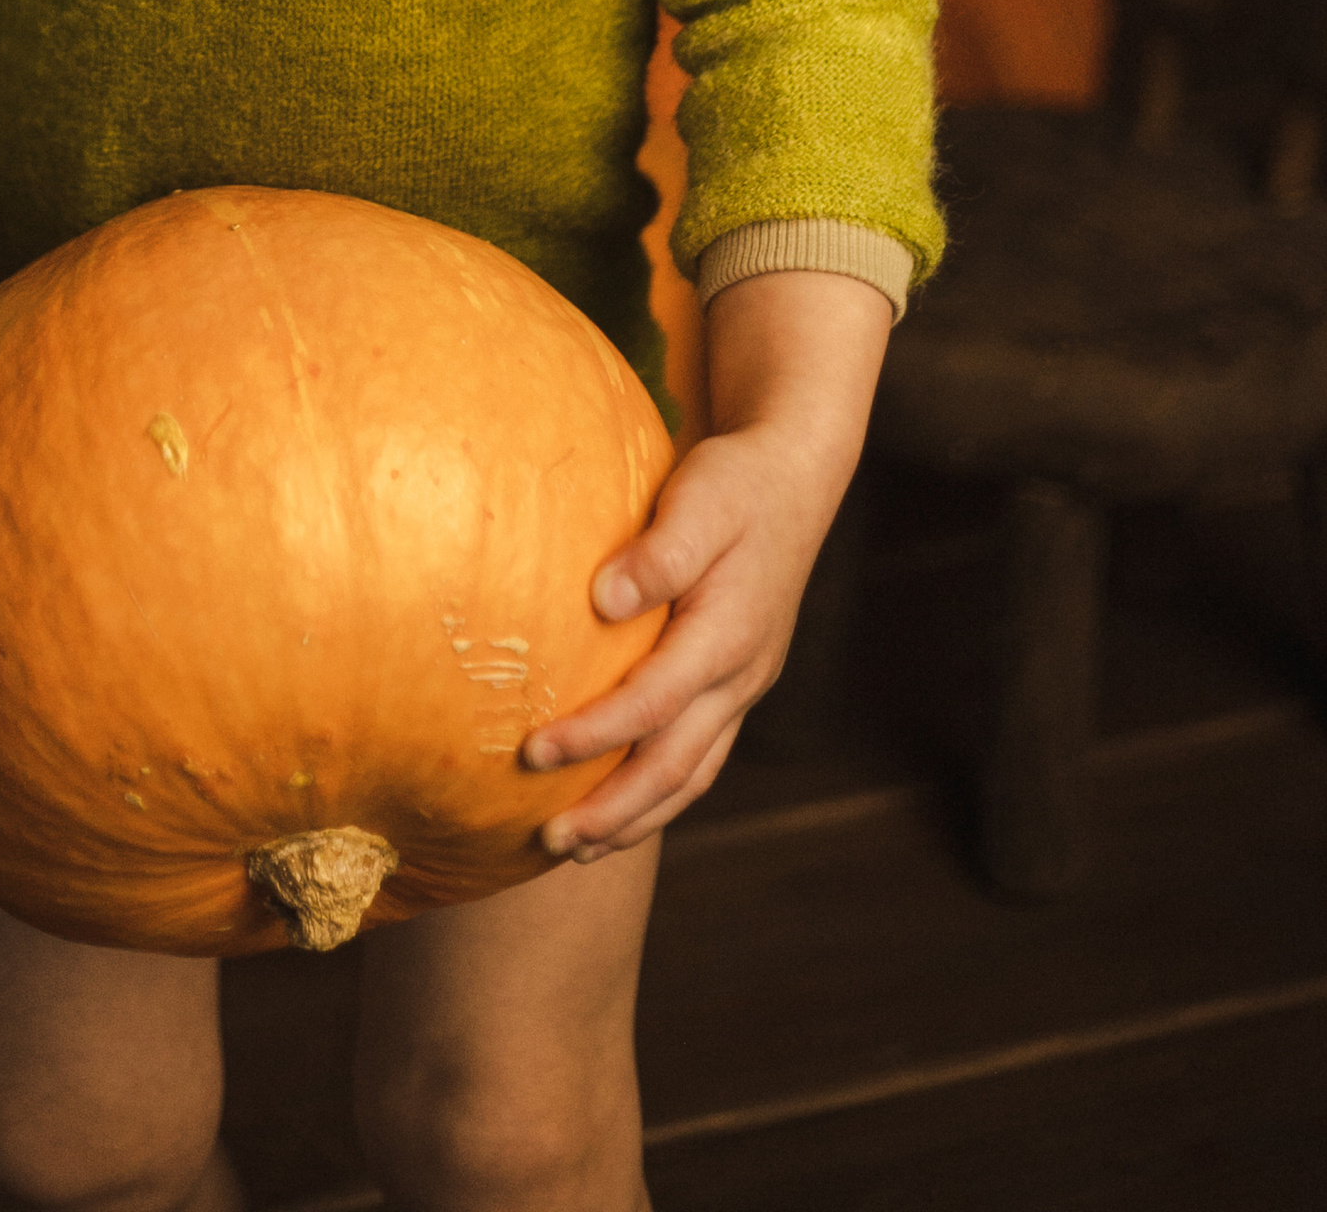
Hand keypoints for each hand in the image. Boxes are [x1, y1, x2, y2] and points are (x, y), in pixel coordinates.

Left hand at [520, 270, 893, 861]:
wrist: (794, 477)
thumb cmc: (737, 481)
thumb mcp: (701, 498)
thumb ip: (660, 553)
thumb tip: (603, 600)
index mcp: (728, 634)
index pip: (653, 704)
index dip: (594, 736)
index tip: (532, 753)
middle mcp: (741, 674)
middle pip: (675, 766)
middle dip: (613, 810)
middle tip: (548, 842)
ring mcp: (743, 685)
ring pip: (691, 773)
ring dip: (636, 816)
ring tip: (577, 849)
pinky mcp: (735, 682)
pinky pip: (698, 756)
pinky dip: (659, 791)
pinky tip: (621, 805)